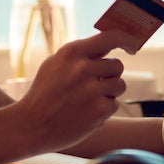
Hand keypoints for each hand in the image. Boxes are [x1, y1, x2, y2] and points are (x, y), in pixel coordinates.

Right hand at [13, 31, 132, 152]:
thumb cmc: (44, 93)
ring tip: (87, 99)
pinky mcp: (98, 111)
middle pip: (118, 65)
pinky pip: (114, 104)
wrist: (30, 126)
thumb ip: (80, 54)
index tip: (133, 46)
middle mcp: (83, 68)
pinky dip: (103, 109)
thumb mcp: (55, 64)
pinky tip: (85, 113)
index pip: (111, 37)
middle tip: (94, 84)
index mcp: (72, 52)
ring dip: (109, 92)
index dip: (127, 40)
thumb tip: (109, 43)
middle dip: (110, 74)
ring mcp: (92, 90)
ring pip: (119, 85)